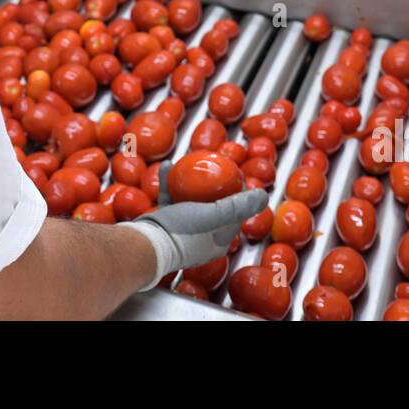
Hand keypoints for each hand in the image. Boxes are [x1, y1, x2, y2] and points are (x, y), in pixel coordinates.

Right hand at [117, 160, 267, 289]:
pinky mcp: (164, 224)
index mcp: (218, 242)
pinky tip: (168, 167)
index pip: (234, 214)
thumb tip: (264, 195)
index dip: (236, 193)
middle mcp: (202, 238)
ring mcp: (182, 232)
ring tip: (189, 164)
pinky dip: (170, 184)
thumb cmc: (181, 232)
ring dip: (189, 181)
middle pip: (212, 205)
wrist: (144, 244)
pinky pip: (170, 199)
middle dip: (211, 184)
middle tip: (211, 166)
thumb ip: (238, 207)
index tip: (234, 174)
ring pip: (189, 201)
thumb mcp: (214, 216)